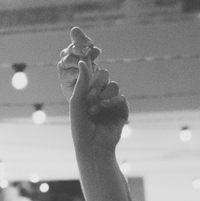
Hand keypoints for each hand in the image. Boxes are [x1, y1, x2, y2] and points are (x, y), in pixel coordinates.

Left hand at [58, 27, 127, 156]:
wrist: (92, 147)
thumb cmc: (80, 126)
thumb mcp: (77, 101)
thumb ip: (82, 81)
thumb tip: (85, 61)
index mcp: (87, 92)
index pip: (92, 73)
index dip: (91, 65)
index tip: (89, 53)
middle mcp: (100, 95)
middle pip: (103, 76)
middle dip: (95, 86)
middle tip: (89, 99)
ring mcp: (111, 102)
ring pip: (113, 85)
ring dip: (103, 95)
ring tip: (95, 109)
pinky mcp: (122, 111)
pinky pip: (121, 97)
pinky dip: (112, 101)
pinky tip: (105, 108)